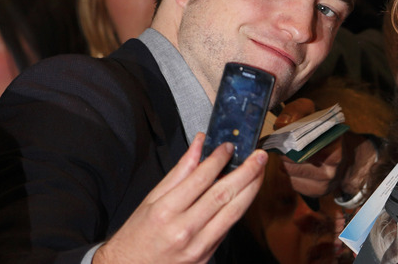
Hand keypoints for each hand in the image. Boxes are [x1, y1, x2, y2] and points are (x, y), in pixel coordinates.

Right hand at [94, 133, 266, 263]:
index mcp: (165, 211)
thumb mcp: (151, 199)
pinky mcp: (206, 257)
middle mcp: (183, 230)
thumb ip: (180, 171)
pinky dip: (238, 209)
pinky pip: (228, 228)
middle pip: (223, 194)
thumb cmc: (137, 235)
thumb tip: (198, 145)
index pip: (201, 178)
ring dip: (251, 189)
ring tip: (260, 172)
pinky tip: (245, 195)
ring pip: (233, 212)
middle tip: (259, 156)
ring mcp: (197, 247)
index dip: (219, 159)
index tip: (229, 146)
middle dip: (247, 172)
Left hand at [275, 98, 377, 197]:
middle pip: (294, 159)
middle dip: (283, 149)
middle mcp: (332, 168)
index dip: (289, 138)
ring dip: (284, 161)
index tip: (281, 132)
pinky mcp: (316, 192)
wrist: (346, 157)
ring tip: (286, 151)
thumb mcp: (315, 112)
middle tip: (279, 141)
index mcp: (335, 146)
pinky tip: (294, 163)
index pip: (304, 144)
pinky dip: (289, 172)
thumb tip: (281, 123)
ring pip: (290, 171)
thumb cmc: (326, 131)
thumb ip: (298, 111)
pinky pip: (293, 182)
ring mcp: (325, 183)